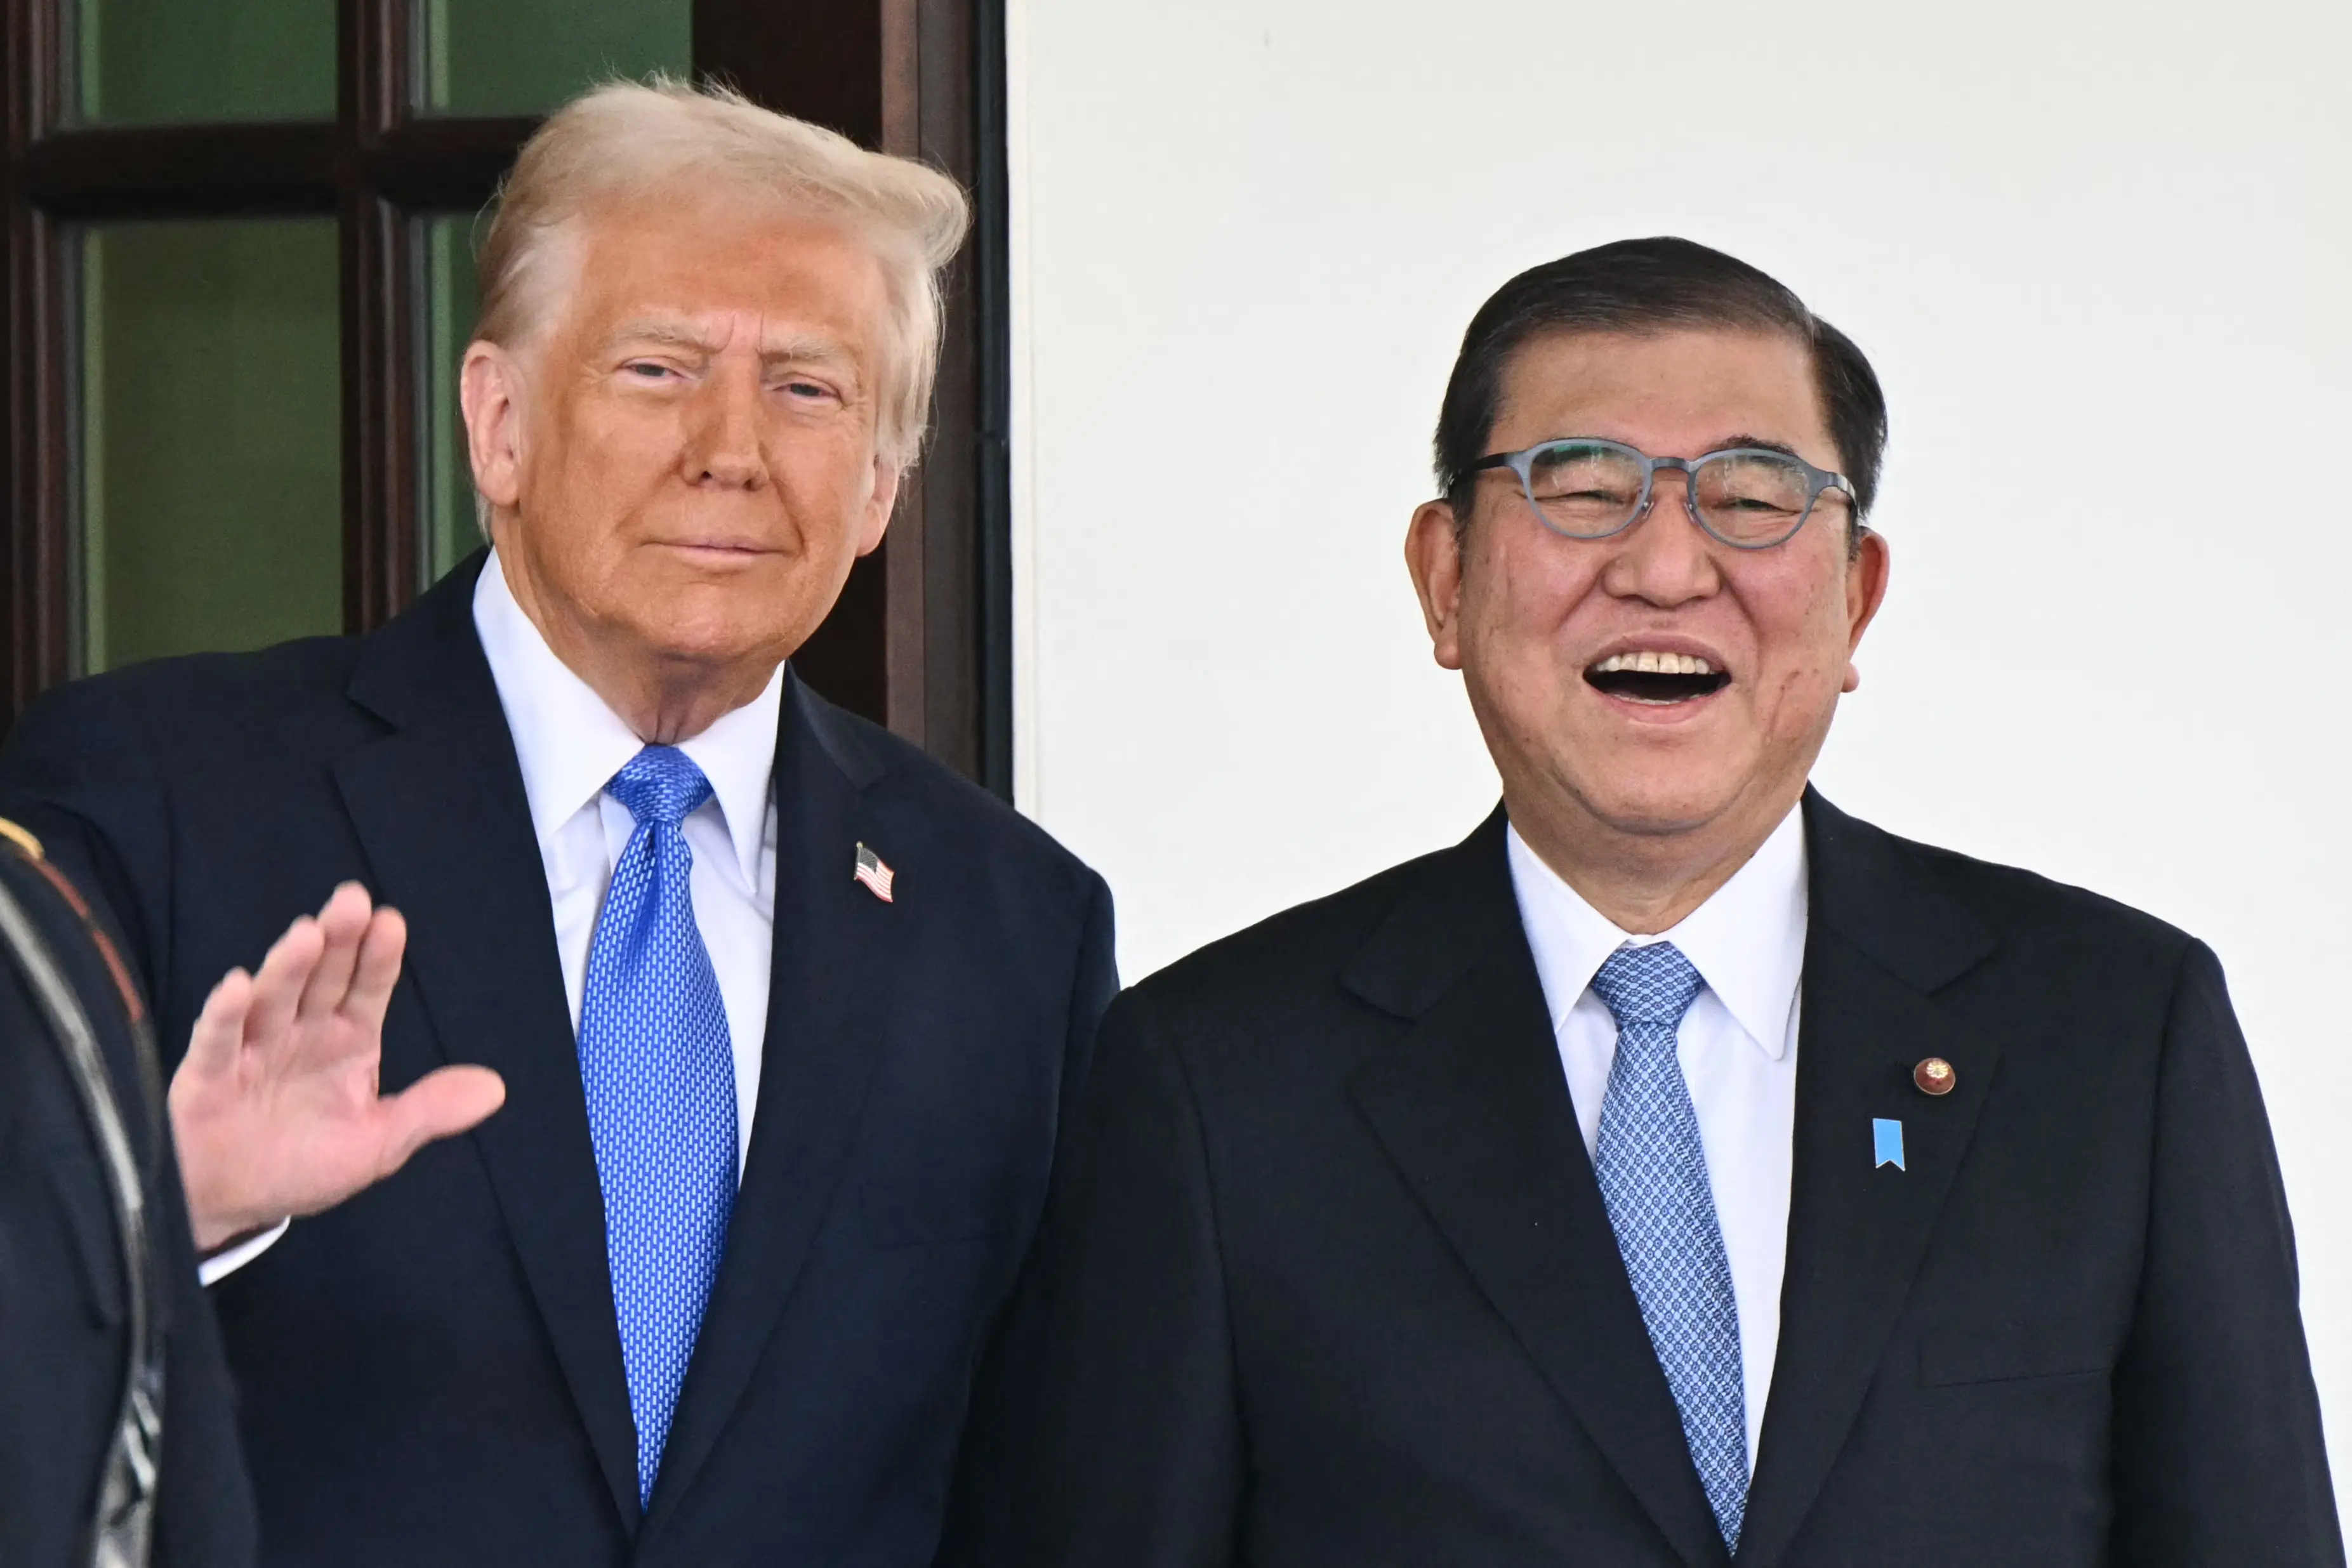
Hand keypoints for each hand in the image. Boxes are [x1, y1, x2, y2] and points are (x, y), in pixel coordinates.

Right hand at [171, 882, 506, 1252]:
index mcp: (348, 1040)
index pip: (368, 988)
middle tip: (352, 900)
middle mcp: (302, 1032)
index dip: (379, 957)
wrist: (232, 1202)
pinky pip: (218, 1040)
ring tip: (308, 934)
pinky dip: (226, 1013)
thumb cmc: (304, 1164)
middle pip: (322, 978)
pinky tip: (237, 985)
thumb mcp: (378, 1143)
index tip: (392, 923)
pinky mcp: (207, 1075)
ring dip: (288, 966)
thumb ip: (429, 1111)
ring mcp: (254, 1048)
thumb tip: (495, 1088)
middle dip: (338, 940)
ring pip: (273, 998)